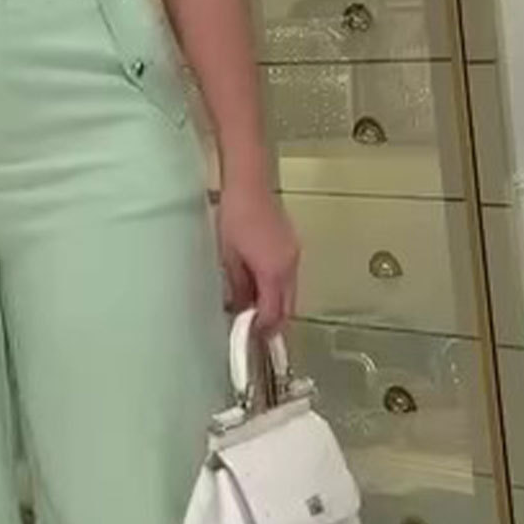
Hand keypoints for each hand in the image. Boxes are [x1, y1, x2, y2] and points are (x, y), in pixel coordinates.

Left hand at [217, 174, 299, 332]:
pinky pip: (290, 277)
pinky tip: (261, 288)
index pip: (274, 312)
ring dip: (277, 305)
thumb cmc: (235, 217)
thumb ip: (238, 286)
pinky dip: (278, 288)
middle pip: (288, 307)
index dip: (264, 329)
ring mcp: (294, 255)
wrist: (249, 185)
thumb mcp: (229, 257)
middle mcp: (290, 266)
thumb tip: (240, 307)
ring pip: (291, 292)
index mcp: (274, 271)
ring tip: (257, 312)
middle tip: (258, 333)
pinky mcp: (292, 246)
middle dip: (275, 323)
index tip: (253, 338)